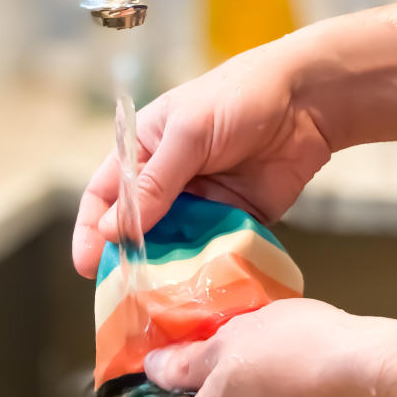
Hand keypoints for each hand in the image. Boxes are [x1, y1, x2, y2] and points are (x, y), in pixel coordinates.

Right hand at [72, 28, 332, 277]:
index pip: (104, 195)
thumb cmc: (239, 97)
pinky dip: (206, 269)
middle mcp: (167, 182)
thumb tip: (113, 229)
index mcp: (144, 151)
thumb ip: (154, 183)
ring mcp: (201, 203)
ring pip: (173, 246)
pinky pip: (213, 251)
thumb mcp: (187, 134)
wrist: (309, 99)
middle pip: (136, 228)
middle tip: (123, 294)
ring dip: (167, 270)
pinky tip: (201, 287)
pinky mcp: (234, 220)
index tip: (87, 266)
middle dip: (128, 259)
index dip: (92, 230)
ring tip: (160, 299)